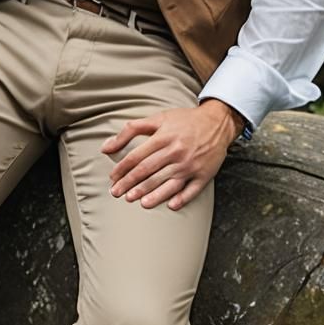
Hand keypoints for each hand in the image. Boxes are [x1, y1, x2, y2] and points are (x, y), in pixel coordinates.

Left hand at [102, 101, 240, 210]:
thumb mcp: (158, 118)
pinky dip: (182, 198)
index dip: (122, 168)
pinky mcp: (204, 174)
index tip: (113, 178)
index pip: (137, 156)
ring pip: (167, 183)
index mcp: (163, 137)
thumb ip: (131, 129)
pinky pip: (192, 190)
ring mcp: (190, 164)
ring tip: (137, 201)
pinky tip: (171, 206)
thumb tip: (107, 146)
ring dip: (151, 194)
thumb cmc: (184, 120)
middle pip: (148, 171)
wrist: (217, 122)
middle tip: (117, 194)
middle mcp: (176, 152)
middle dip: (130, 184)